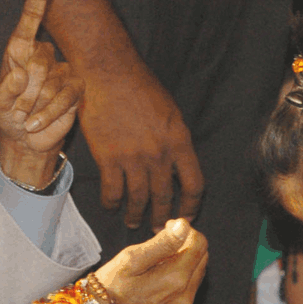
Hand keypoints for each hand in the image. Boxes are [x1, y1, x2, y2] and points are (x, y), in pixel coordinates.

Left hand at [0, 0, 82, 187]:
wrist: (25, 138)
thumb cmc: (8, 113)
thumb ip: (5, 89)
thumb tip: (20, 74)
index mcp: (20, 49)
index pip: (30, 19)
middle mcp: (42, 55)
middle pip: (39, 62)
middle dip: (26, 92)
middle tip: (18, 109)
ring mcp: (61, 71)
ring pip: (51, 83)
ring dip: (36, 106)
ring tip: (26, 118)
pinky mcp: (75, 88)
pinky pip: (65, 96)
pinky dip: (49, 114)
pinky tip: (36, 123)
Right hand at [78, 61, 202, 230]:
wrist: (109, 74)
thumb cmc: (140, 87)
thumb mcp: (171, 112)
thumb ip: (175, 140)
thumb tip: (176, 164)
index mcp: (180, 141)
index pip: (194, 184)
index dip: (191, 205)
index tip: (186, 216)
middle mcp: (159, 155)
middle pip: (164, 197)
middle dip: (162, 218)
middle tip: (157, 229)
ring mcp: (133, 158)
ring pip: (138, 199)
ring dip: (136, 215)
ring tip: (133, 222)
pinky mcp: (108, 159)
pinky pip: (113, 191)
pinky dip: (112, 203)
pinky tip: (111, 205)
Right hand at [94, 218, 206, 303]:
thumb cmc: (109, 289)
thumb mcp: (131, 259)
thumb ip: (162, 243)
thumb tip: (184, 226)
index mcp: (176, 278)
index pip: (200, 243)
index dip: (186, 230)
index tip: (166, 227)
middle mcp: (185, 295)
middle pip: (203, 257)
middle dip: (188, 243)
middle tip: (163, 238)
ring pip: (198, 272)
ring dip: (185, 258)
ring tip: (159, 256)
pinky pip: (189, 287)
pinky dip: (181, 274)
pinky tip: (159, 273)